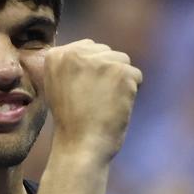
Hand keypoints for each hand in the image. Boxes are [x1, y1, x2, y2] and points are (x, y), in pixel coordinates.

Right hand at [41, 38, 142, 162]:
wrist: (80, 146)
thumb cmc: (70, 121)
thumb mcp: (57, 86)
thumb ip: (71, 66)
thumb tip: (95, 55)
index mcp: (56, 55)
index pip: (88, 48)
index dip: (92, 71)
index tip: (85, 91)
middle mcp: (75, 52)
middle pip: (106, 52)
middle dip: (106, 73)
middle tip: (95, 99)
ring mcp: (99, 61)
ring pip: (122, 61)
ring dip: (120, 82)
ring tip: (105, 103)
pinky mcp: (120, 72)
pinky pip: (136, 76)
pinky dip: (131, 93)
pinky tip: (115, 106)